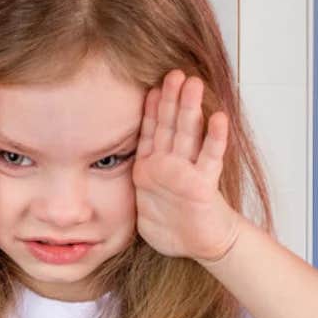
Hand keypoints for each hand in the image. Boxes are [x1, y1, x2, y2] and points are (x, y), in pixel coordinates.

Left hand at [133, 69, 243, 263]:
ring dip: (190, 108)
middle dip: (171, 98)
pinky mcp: (203, 186)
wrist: (198, 246)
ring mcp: (187, 172)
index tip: (150, 85)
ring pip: (188, 134)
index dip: (150, 109)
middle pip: (169, 125)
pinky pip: (209, 158)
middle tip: (174, 71)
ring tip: (194, 83)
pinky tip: (218, 117)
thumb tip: (99, 175)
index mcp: (150, 168)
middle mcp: (170, 165)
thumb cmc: (170, 226)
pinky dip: (214, 138)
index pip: (150, 131)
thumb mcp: (140, 204)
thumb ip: (129, 188)